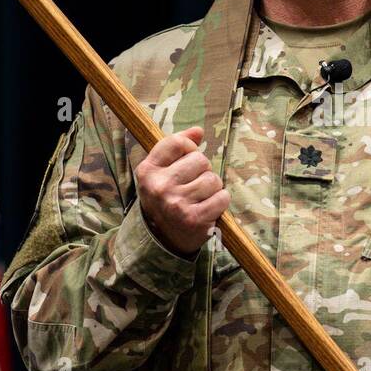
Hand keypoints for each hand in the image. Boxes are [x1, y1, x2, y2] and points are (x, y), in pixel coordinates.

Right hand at [134, 126, 230, 257]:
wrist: (162, 239)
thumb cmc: (166, 198)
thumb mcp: (161, 171)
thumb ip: (177, 147)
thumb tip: (198, 130)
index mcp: (147, 171)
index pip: (178, 142)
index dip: (190, 148)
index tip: (187, 160)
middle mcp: (159, 187)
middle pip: (200, 159)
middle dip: (203, 171)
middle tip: (193, 185)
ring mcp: (176, 204)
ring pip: (213, 179)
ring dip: (212, 188)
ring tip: (200, 198)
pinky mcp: (195, 219)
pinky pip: (222, 197)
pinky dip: (220, 201)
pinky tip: (208, 208)